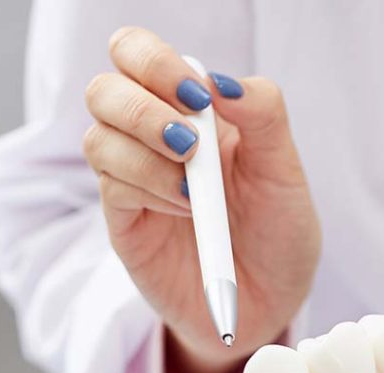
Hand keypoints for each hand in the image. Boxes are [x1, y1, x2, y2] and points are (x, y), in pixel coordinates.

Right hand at [83, 27, 319, 372]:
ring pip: (98, 138)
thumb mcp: (285, 173)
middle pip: (104, 88)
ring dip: (147, 154)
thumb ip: (263, 116)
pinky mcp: (126, 224)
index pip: (139, 55)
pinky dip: (149, 189)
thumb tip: (219, 80)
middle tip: (189, 141)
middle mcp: (152, 140)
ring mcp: (134, 182)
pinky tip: (187, 210)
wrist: (270, 306)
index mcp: (190, 112)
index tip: (199, 98)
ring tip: (194, 190)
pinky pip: (112, 187)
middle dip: (142, 106)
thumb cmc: (279, 237)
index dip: (156, 62)